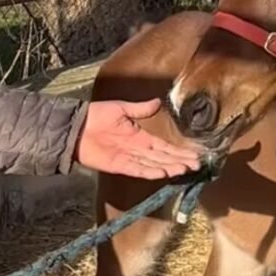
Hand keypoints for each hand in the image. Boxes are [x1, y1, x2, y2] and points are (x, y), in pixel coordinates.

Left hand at [74, 99, 201, 178]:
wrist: (76, 125)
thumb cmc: (96, 115)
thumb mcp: (121, 108)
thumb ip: (140, 109)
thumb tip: (158, 102)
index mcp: (140, 136)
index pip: (165, 146)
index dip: (180, 151)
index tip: (196, 154)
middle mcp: (138, 149)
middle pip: (163, 157)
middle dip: (180, 161)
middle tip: (198, 165)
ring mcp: (129, 158)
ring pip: (154, 164)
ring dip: (169, 168)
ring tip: (185, 170)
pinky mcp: (118, 165)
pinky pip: (137, 169)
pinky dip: (150, 171)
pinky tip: (163, 173)